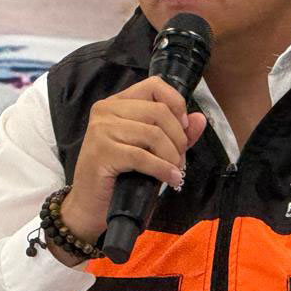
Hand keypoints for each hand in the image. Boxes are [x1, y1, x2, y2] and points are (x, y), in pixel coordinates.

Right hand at [60, 77, 206, 243]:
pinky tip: (170, 179)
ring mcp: (101, 130)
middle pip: (159, 112)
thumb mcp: (152, 150)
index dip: (176, 104)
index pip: (155, 85)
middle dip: (178, 138)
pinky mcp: (102, 152)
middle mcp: (106, 110)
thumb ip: (176, 133)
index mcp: (117, 103)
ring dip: (172, 156)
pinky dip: (162, 169)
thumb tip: (200, 119)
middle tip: (179, 159)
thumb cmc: (121, 176)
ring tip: (174, 171)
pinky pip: (143, 156)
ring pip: (154, 134)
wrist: (91, 205)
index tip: (184, 127)